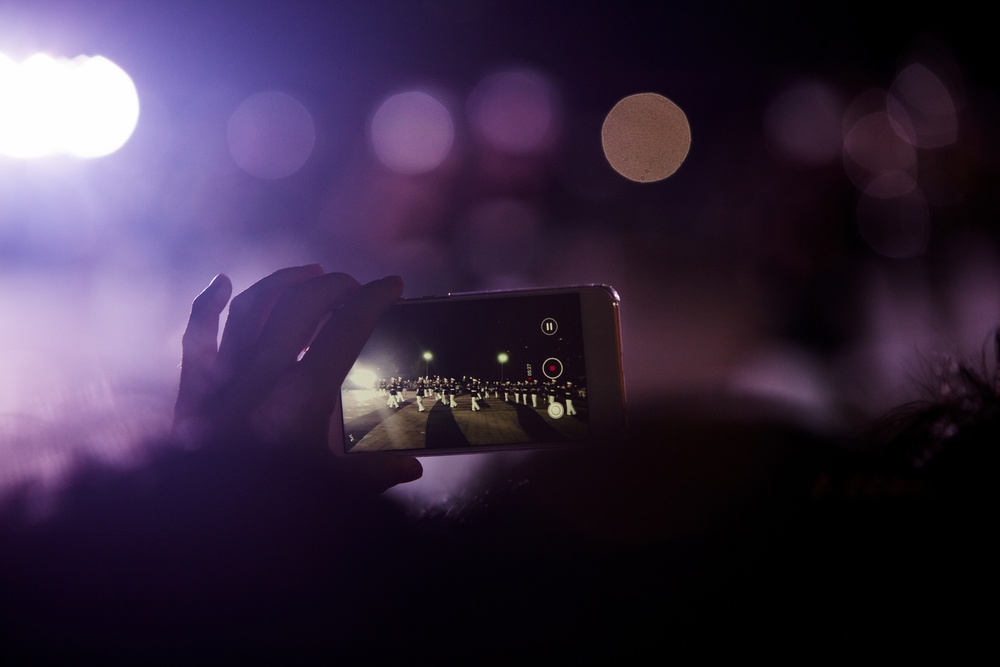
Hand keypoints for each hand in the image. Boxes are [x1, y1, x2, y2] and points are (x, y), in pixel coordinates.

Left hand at [173, 264, 421, 492]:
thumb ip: (373, 475)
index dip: (373, 300)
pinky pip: (196, 334)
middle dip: (333, 285)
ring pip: (252, 307)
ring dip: (283, 282)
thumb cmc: (267, 508)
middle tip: (355, 286)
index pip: (346, 329)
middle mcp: (262, 373)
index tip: (393, 285)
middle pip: (301, 305)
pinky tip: (219, 281)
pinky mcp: (191, 388)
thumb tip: (413, 467)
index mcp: (302, 395)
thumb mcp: (328, 493)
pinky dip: (206, 303)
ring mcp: (223, 375)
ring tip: (309, 271)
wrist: (196, 524)